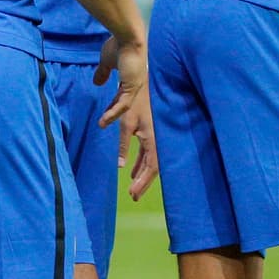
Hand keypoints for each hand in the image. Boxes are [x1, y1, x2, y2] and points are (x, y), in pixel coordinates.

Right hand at [95, 34, 145, 126]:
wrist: (127, 36)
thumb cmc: (117, 45)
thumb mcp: (106, 61)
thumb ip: (102, 72)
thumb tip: (96, 83)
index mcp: (130, 77)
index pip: (121, 94)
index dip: (112, 103)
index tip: (104, 111)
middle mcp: (135, 83)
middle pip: (124, 103)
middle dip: (113, 112)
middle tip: (103, 121)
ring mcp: (135, 86)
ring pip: (124, 106)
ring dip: (112, 116)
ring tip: (102, 124)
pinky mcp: (133, 87)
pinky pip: (123, 104)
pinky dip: (114, 112)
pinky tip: (106, 118)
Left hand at [118, 84, 156, 200]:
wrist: (144, 81)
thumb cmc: (135, 101)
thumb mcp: (126, 123)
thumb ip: (123, 144)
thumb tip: (121, 165)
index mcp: (154, 139)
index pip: (152, 167)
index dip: (143, 182)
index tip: (133, 194)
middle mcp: (158, 140)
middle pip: (153, 168)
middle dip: (143, 183)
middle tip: (133, 196)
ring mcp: (156, 136)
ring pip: (151, 161)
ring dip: (142, 174)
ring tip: (132, 187)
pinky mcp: (152, 132)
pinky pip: (148, 153)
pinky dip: (141, 163)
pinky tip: (132, 169)